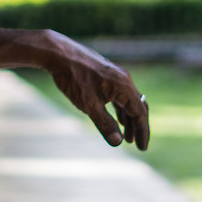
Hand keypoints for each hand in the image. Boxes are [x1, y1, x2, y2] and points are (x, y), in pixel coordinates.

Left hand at [43, 32, 149, 149]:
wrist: (59, 53)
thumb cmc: (73, 78)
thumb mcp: (89, 105)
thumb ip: (105, 124)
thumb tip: (117, 143)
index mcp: (123, 87)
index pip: (140, 113)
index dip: (142, 132)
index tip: (142, 148)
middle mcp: (124, 79)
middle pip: (138, 107)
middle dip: (137, 126)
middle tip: (136, 144)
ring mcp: (116, 75)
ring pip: (129, 101)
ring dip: (129, 119)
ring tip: (126, 136)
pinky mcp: (107, 74)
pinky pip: (120, 94)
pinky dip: (121, 108)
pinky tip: (118, 118)